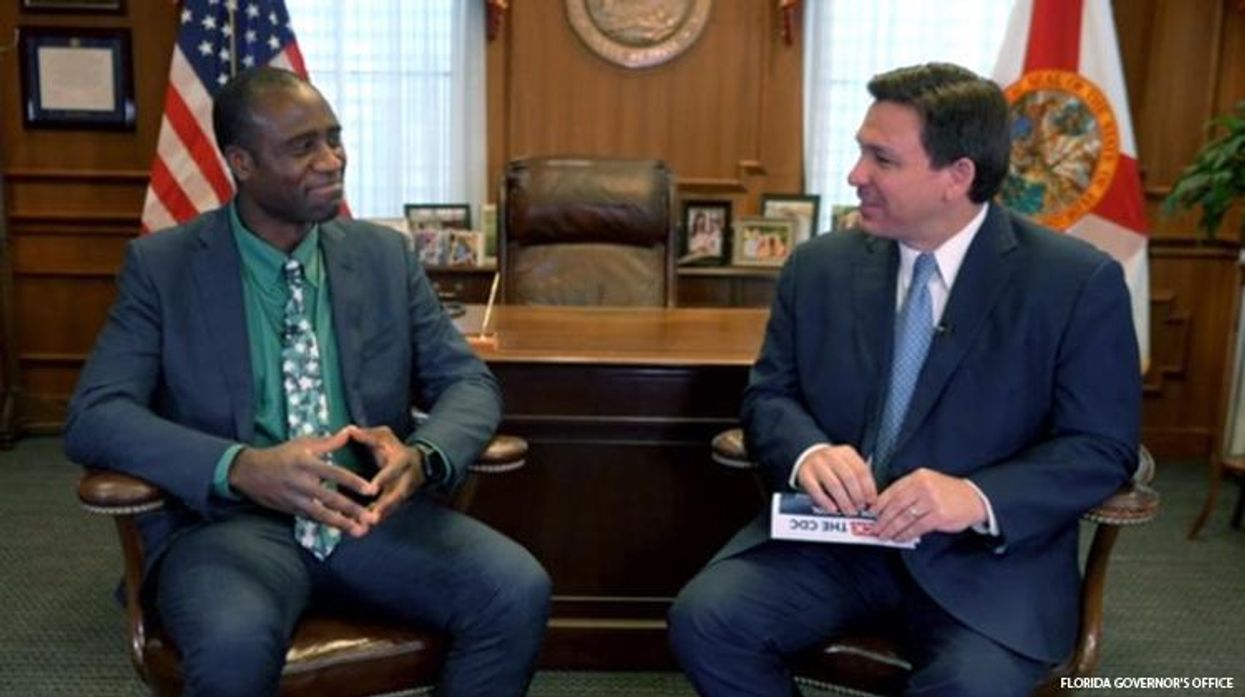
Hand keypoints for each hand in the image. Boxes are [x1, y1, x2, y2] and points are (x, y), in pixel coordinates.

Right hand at [229, 430, 378, 536]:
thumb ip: (329, 441)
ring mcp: (296, 500)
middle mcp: (302, 483)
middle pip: (331, 498)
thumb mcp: (303, 443)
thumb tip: (351, 430)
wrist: (250, 472)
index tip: (371, 490)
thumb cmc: (282, 454)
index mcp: (307, 464)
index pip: (334, 474)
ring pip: (322, 514)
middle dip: (352, 510)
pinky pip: (314, 519)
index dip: (353, 482)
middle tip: (372, 518)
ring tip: (361, 532)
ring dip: (343, 524)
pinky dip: (329, 525)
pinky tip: (344, 530)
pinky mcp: (293, 510)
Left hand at [347, 425, 425, 521]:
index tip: (373, 490)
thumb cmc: (394, 448)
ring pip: (390, 510)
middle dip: (384, 508)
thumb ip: (367, 435)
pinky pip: (384, 515)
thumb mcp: (385, 437)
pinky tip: (359, 531)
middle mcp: (405, 480)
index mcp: (403, 461)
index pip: (393, 471)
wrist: (418, 464)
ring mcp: (401, 495)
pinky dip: (372, 523)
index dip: (383, 480)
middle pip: (396, 497)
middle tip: (370, 519)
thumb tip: (349, 430)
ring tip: (362, 530)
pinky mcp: (395, 505)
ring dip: (377, 520)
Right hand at [795, 444, 876, 515]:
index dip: (868, 488)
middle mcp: (831, 456)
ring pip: (834, 484)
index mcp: (846, 452)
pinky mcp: (805, 475)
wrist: (808, 456)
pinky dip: (826, 502)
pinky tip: (833, 509)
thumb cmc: (833, 466)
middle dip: (857, 495)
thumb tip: (871, 499)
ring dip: (844, 501)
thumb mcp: (848, 464)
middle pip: (849, 477)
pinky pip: (816, 490)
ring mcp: (817, 464)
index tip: (871, 502)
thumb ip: (859, 478)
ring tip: (849, 511)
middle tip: (860, 508)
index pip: (861, 470)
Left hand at [872, 468, 986, 542]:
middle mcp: (923, 487)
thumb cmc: (948, 493)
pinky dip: (906, 534)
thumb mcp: (928, 483)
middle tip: (875, 528)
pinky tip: (900, 538)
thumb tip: (886, 507)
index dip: (880, 503)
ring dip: (892, 529)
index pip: (893, 491)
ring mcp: (931, 501)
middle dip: (883, 519)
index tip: (871, 513)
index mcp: (918, 477)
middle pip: (896, 505)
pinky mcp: (938, 516)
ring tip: (884, 536)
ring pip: (904, 518)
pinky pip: (916, 527)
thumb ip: (909, 491)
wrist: (974, 498)